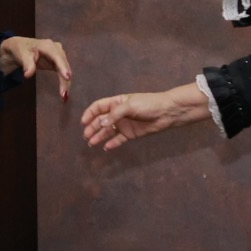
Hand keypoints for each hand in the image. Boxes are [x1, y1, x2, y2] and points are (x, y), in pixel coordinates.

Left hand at [0, 36, 72, 98]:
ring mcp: (59, 56)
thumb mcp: (22, 55)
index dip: (63, 67)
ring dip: (66, 83)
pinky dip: (64, 83)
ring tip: (64, 97)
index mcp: (48, 46)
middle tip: (64, 94)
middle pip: (63, 65)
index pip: (57, 56)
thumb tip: (28, 75)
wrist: (21, 47)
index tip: (67, 77)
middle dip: (65, 80)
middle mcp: (57, 49)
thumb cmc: (22, 49)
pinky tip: (64, 93)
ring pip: (65, 70)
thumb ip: (27, 64)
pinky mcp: (58, 63)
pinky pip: (63, 73)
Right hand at [81, 85, 208, 151]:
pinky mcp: (131, 133)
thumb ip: (115, 114)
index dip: (90, 113)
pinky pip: (118, 139)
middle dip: (92, 127)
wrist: (167, 112)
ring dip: (99, 136)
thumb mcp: (130, 105)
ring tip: (91, 142)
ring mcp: (124, 124)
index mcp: (116, 102)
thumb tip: (102, 123)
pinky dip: (112, 143)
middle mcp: (118, 113)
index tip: (83, 122)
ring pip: (108, 131)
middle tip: (86, 136)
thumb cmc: (149, 104)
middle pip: (101, 120)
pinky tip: (106, 147)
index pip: (98, 107)